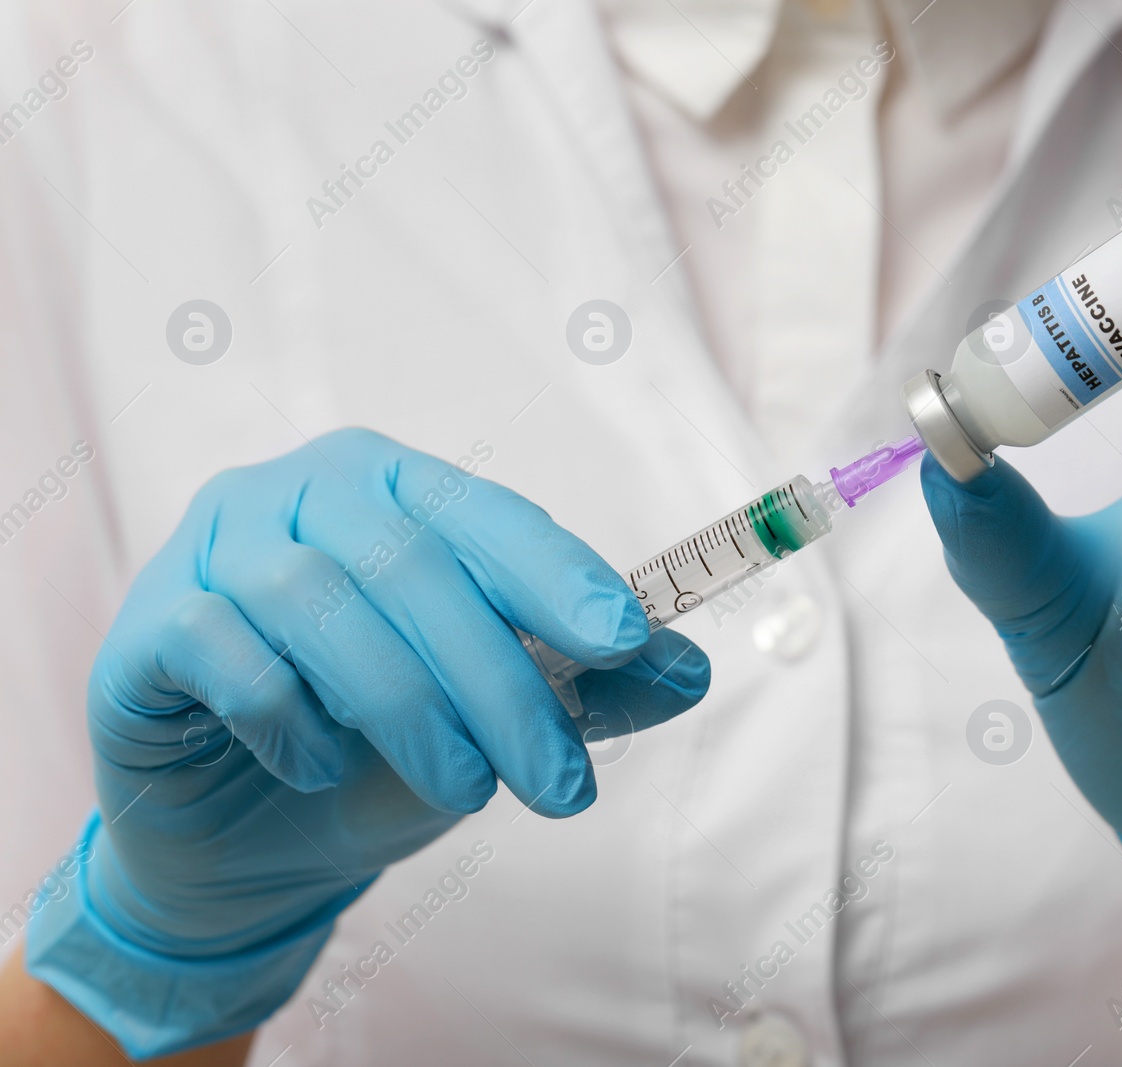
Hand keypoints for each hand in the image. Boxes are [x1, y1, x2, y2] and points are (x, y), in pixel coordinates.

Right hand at [27, 428, 709, 1058]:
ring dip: (407, 709)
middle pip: (412, 565)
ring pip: (320, 603)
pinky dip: (283, 712)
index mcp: (398, 486)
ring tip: (464, 794)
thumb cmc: (383, 753)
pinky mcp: (146, 622)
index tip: (624, 643)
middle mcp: (303, 491)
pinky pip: (219, 645)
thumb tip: (690, 670)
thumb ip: (589, 687)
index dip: (558, 574)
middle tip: (560, 786)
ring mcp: (214, 544)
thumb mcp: (499, 719)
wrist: (249, 840)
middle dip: (499, 683)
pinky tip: (316, 765)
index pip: (490, 516)